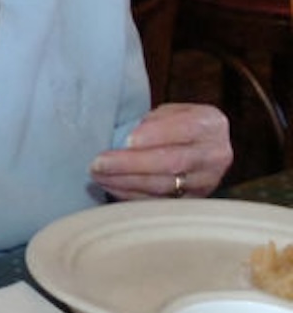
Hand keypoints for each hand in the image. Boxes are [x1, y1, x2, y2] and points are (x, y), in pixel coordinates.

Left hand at [89, 102, 230, 199]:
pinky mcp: (193, 201)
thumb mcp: (169, 111)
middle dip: (131, 164)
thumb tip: (128, 141)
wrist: (199, 147)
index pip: (184, 129)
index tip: (127, 140)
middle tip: (99, 163)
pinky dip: (131, 195)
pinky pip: (159, 201)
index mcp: (210, 124)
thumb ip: (153, 120)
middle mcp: (215, 154)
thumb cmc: (176, 125)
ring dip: (126, 182)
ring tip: (98, 175)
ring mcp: (207, 181)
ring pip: (164, 185)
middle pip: (172, 162)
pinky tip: (110, 186)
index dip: (155, 135)